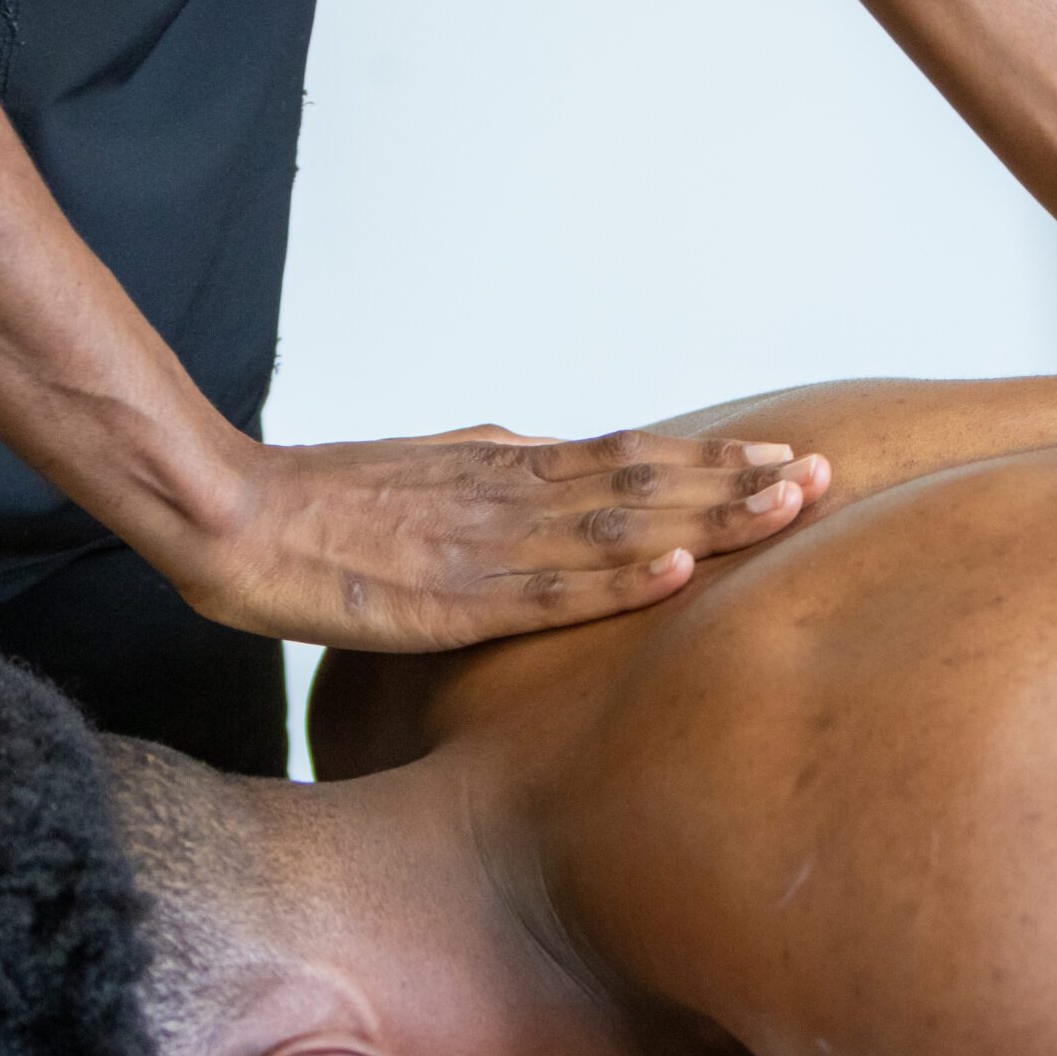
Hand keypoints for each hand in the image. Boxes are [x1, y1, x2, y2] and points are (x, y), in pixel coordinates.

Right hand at [174, 426, 832, 650]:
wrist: (232, 517)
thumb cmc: (327, 503)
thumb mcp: (436, 471)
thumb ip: (507, 473)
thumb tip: (570, 466)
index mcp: (508, 467)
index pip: (633, 457)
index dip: (714, 461)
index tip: (788, 458)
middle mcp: (512, 494)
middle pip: (646, 483)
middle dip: (739, 482)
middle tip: (825, 474)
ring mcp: (485, 544)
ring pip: (616, 525)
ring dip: (706, 516)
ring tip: (784, 505)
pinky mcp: (451, 597)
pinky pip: (547, 591)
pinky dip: (618, 580)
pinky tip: (676, 571)